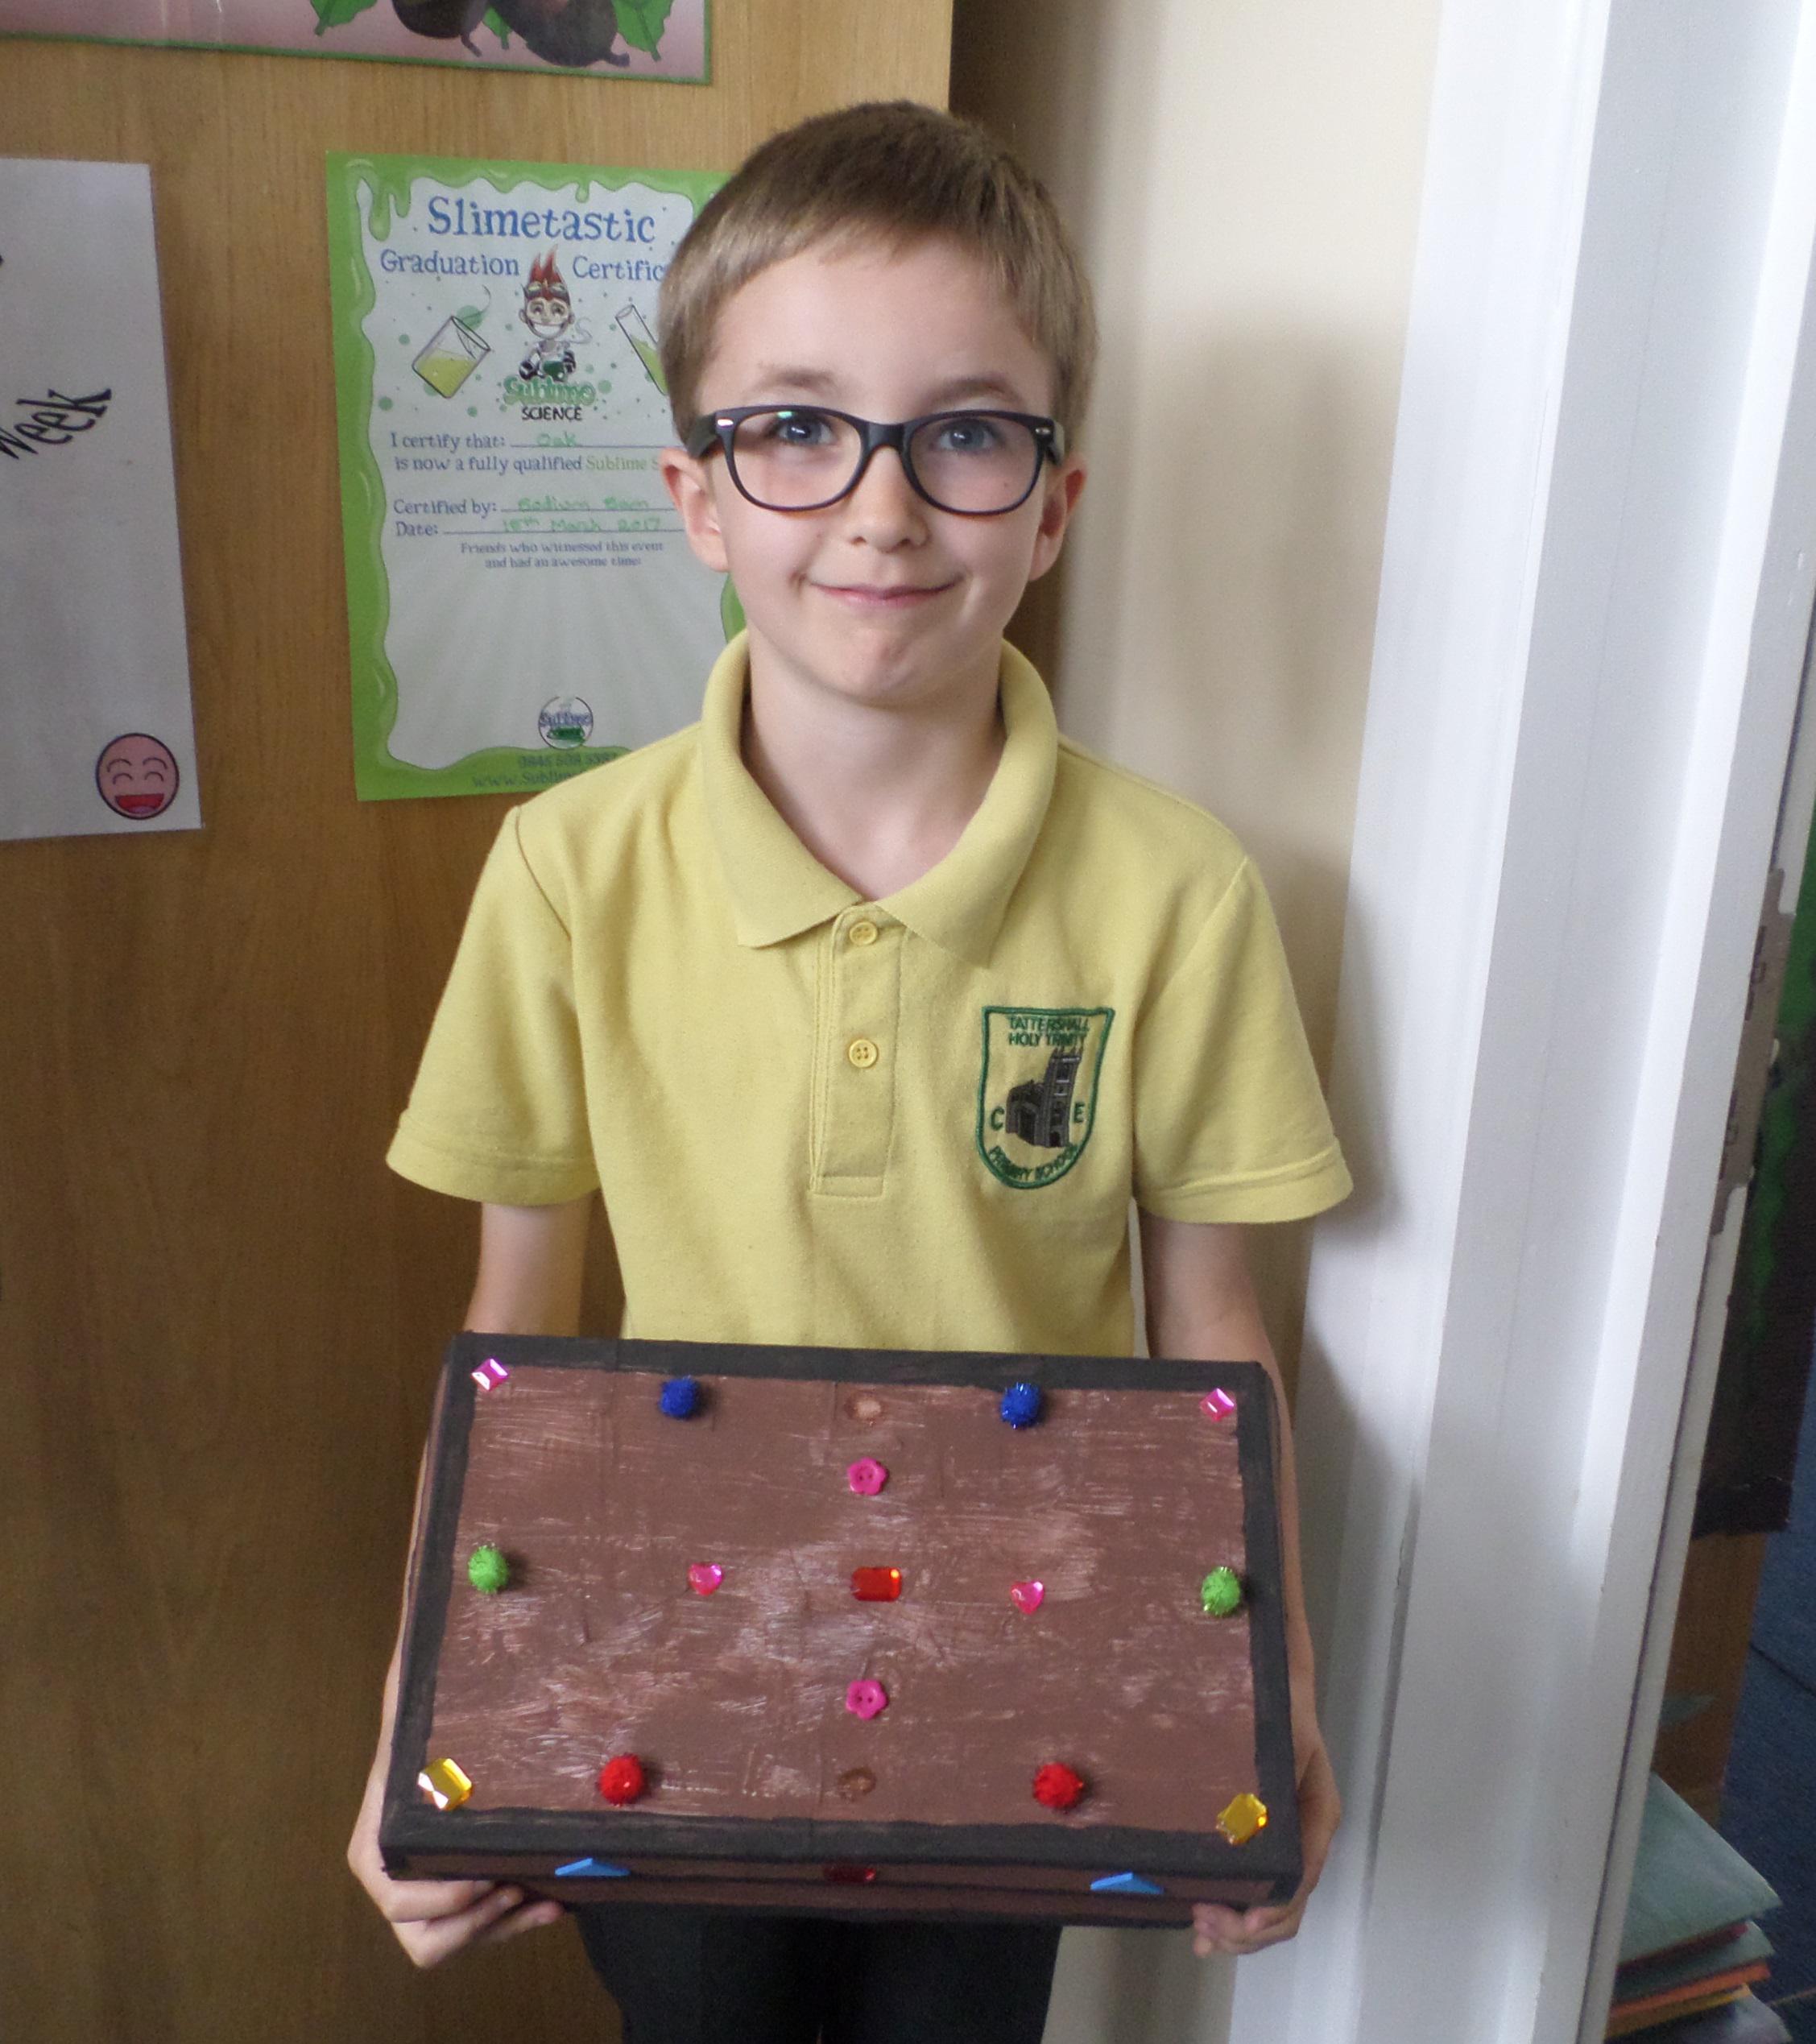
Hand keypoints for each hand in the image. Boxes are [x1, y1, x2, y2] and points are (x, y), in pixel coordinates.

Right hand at [347, 1740, 562, 1966]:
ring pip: (463, 1940)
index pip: (398, 1904)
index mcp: (374, 1856)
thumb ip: (413, 1742)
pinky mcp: (459, 1903)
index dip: (442, 1900)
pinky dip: (518, 1921)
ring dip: (506, 1927)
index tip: (486, 1876)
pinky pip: (485, 1927)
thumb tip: (420, 1716)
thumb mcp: (408, 1741)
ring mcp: (428, 1903)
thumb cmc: (419, 1742)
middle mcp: (395, 1889)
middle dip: (474, 1923)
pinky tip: (553, 1905)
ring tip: (548, 1904)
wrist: (432, 1745)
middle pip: (427, 1942)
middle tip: (514, 1890)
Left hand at [1192, 1710, 1339, 1958]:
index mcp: (1316, 1820)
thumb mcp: (1283, 1741)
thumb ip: (1273, 1786)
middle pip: (1286, 1908)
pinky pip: (1254, 1889)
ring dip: (1237, 1931)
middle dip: (1246, 1931)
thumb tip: (1251, 1833)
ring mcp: (1285, 1845)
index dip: (1270, 1912)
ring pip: (1271, 1908)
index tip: (1236, 1923)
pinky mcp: (1261, 1841)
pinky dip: (1232, 1913)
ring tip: (1201, 1935)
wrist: (1274, 1687)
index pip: (1299, 1883)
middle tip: (1202, 1929)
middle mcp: (1305, 1840)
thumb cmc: (1277, 1711)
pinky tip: (1203, 1921)